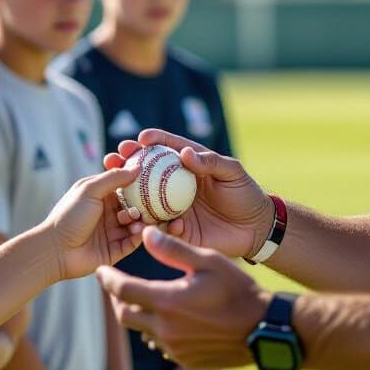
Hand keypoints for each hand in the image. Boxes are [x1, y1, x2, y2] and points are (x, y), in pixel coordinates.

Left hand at [44, 166, 143, 280]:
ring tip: (137, 218)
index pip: (127, 185)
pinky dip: (139, 234)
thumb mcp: (90, 190)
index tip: (154, 174)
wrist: (55, 250)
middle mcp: (110, 212)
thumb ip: (114, 178)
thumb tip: (138, 167)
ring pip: (137, 222)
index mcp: (102, 195)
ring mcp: (114, 230)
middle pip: (136, 204)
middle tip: (153, 200)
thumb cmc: (68, 216)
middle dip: (144, 202)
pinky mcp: (117, 249)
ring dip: (141, 218)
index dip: (139, 180)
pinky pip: (134, 240)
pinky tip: (138, 230)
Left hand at [98, 227, 268, 368]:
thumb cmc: (238, 290)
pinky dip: (155, 329)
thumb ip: (173, 249)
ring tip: (142, 299)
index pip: (123, 290)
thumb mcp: (208, 261)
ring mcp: (174, 348)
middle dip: (116, 299)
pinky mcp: (184, 359)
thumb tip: (146, 233)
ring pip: (141, 331)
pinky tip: (166, 317)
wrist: (263, 329)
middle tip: (116, 286)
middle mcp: (165, 328)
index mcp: (167, 301)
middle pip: (124, 314)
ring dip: (137, 314)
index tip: (100, 270)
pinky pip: (159, 344)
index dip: (107, 279)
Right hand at [104, 130, 272, 259]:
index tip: (140, 139)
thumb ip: (211, 161)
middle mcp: (176, 185)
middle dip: (127, 164)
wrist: (255, 229)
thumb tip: (185, 153)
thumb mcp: (232, 172)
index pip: (166, 148)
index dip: (152, 141)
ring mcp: (173, 208)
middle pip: (146, 172)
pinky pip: (159, 227)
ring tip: (118, 190)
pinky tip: (149, 221)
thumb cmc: (245, 193)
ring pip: (145, 199)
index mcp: (188, 166)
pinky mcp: (177, 230)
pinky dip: (152, 223)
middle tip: (114, 158)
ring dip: (129, 195)